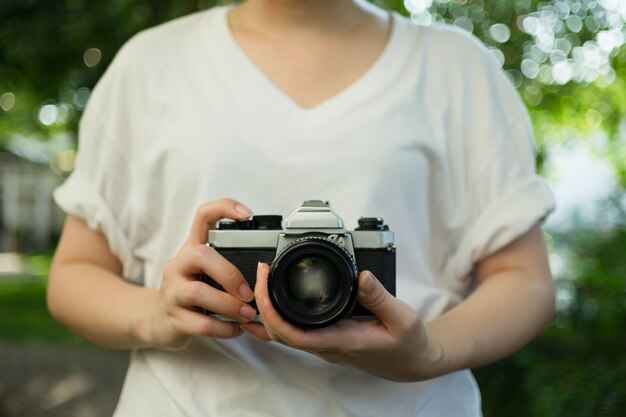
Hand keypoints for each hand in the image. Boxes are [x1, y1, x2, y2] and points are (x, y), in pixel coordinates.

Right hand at [135, 198, 257, 349]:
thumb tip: (265, 267)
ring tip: (247, 314)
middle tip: (248, 292)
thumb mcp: (203, 270)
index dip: (224, 208)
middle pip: (200, 255)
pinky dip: (224, 329)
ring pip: (198, 293)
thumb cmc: (188, 291)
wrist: (156, 320)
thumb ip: (227, 262)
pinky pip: (201, 324)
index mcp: (191, 249)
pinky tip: (236, 329)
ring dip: (229, 305)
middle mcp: (178, 266)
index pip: (203, 216)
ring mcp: (173, 292)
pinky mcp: (174, 319)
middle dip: (229, 273)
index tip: (248, 215)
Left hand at [241, 263, 443, 381]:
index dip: (272, 312)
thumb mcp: (402, 318)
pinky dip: (277, 316)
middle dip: (263, 304)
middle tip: (262, 272)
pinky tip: (271, 302)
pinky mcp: (327, 338)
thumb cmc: (407, 343)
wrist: (411, 361)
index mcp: (342, 341)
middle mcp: (327, 346)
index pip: (294, 335)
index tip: (265, 285)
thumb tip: (362, 277)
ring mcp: (325, 344)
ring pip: (283, 334)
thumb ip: (380, 298)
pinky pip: (293, 331)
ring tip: (262, 280)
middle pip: (280, 333)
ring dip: (267, 310)